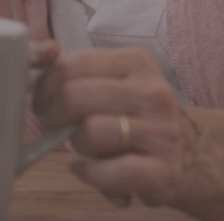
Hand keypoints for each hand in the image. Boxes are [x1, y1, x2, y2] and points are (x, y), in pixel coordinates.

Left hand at [31, 46, 197, 209]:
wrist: (183, 152)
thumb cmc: (126, 114)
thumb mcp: (100, 81)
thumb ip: (62, 65)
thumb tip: (41, 50)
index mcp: (134, 61)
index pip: (69, 66)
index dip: (43, 88)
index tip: (44, 101)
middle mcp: (153, 92)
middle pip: (74, 96)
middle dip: (53, 116)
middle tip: (57, 126)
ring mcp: (164, 132)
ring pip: (90, 132)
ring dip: (76, 145)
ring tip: (83, 146)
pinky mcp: (166, 171)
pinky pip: (113, 171)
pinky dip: (90, 174)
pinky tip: (86, 170)